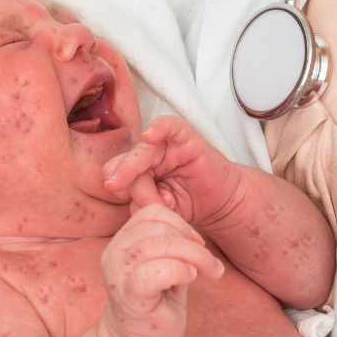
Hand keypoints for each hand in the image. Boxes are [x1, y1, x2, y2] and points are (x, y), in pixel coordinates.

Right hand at [100, 204, 223, 336]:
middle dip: (191, 241)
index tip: (197, 245)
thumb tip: (194, 234)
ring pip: (158, 245)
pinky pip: (156, 271)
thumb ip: (173, 245)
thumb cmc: (157, 305)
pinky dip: (180, 270)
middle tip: (209, 263)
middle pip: (157, 225)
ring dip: (192, 256)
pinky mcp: (128, 296)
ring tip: (206, 272)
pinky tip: (190, 280)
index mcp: (123, 242)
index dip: (180, 223)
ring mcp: (118, 274)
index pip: (152, 212)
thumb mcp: (167, 266)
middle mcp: (114, 254)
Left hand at [103, 116, 240, 226]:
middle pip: (125, 159)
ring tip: (164, 198)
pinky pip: (170, 125)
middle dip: (126, 179)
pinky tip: (150, 135)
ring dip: (143, 171)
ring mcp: (168, 146)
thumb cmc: (189, 206)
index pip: (114, 171)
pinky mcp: (188, 139)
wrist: (222, 203)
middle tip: (129, 194)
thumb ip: (145, 206)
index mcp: (137, 171)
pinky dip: (159, 127)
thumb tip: (134, 202)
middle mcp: (149, 156)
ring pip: (144, 150)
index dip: (117, 186)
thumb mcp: (161, 211)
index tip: (126, 201)